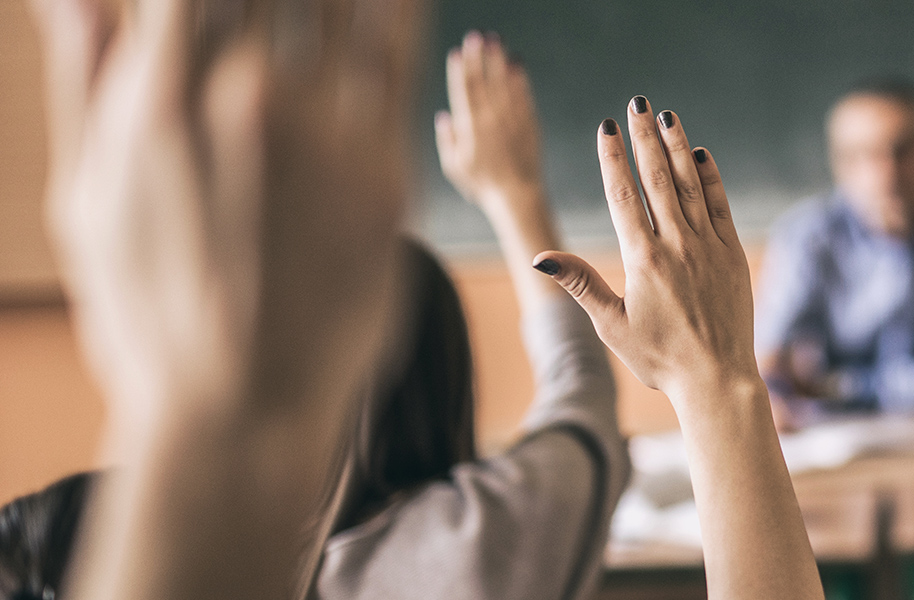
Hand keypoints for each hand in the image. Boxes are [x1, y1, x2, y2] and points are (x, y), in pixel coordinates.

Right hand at [30, 0, 419, 596]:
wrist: (238, 411)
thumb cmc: (147, 316)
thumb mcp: (87, 199)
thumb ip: (86, 84)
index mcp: (159, 99)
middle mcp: (245, 99)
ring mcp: (323, 135)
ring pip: (344, 6)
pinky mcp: (384, 172)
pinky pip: (399, 61)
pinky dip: (396, 11)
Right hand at [436, 30, 543, 208]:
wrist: (517, 196)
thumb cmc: (482, 184)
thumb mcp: (454, 166)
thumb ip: (447, 140)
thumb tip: (443, 115)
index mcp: (469, 129)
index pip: (463, 93)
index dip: (460, 70)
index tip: (457, 51)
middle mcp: (490, 121)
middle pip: (483, 83)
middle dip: (479, 57)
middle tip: (477, 35)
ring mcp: (511, 121)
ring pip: (504, 85)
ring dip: (499, 61)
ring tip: (496, 41)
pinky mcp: (529, 124)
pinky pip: (524, 97)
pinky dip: (520, 79)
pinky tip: (517, 63)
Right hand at [534, 97, 754, 401]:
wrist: (717, 378)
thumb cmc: (659, 358)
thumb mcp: (611, 325)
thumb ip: (580, 284)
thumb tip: (541, 257)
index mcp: (643, 260)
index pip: (623, 195)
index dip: (613, 157)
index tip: (607, 126)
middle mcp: (677, 245)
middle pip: (657, 178)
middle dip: (645, 137)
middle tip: (637, 104)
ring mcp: (708, 246)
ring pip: (690, 185)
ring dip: (677, 147)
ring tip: (667, 116)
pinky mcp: (732, 254)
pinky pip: (720, 205)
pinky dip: (710, 177)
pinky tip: (701, 154)